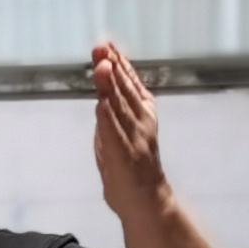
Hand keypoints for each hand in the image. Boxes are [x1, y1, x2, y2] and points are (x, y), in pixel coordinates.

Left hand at [91, 42, 167, 215]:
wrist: (148, 201)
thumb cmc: (133, 165)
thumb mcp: (123, 129)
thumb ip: (115, 108)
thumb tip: (105, 85)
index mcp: (142, 114)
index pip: (129, 84)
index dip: (119, 64)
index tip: (107, 46)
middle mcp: (141, 122)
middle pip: (123, 90)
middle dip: (112, 67)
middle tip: (101, 48)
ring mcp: (134, 139)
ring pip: (119, 107)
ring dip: (109, 86)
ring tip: (101, 66)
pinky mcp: (125, 157)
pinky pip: (114, 135)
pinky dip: (107, 119)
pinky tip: (101, 104)